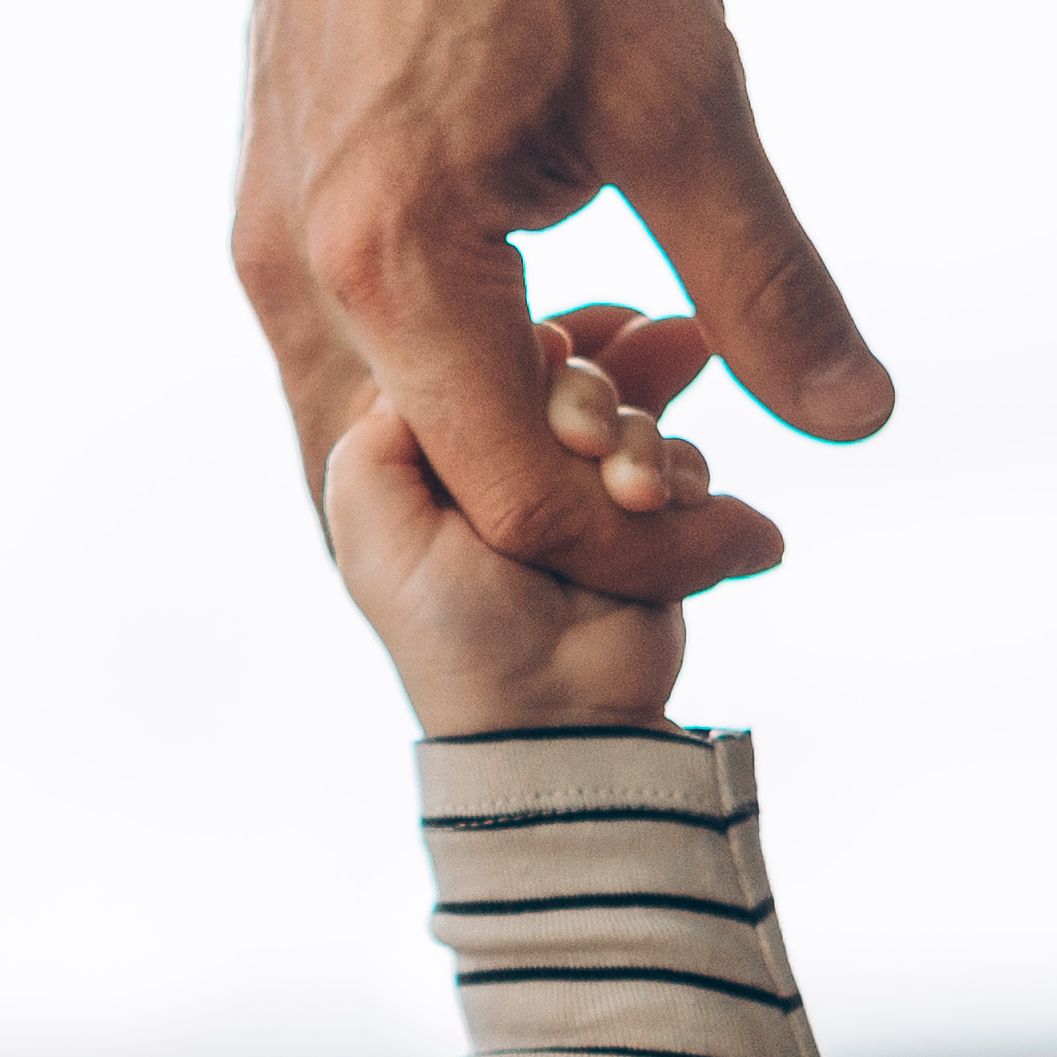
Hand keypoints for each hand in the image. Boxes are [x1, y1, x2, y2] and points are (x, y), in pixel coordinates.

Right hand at [236, 0, 888, 606]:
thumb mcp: (686, 91)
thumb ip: (763, 275)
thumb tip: (857, 419)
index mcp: (387, 265)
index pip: (514, 498)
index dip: (644, 541)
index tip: (753, 523)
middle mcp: (295, 275)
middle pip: (418, 502)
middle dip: (563, 526)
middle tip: (701, 486)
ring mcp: (269, 241)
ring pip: (376, 440)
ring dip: (509, 458)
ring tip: (644, 412)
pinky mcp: (278, 201)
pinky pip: (358, 360)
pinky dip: (461, 388)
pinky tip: (567, 338)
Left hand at [330, 307, 720, 733]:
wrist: (553, 718)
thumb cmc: (452, 628)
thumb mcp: (371, 514)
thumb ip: (384, 413)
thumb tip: (460, 339)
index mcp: (438, 450)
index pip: (483, 346)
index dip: (522, 337)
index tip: (548, 350)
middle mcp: (510, 460)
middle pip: (569, 369)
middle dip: (591, 393)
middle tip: (589, 445)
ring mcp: (583, 491)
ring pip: (632, 408)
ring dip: (643, 441)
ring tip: (638, 497)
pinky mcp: (649, 523)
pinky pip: (683, 459)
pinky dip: (685, 472)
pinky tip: (672, 503)